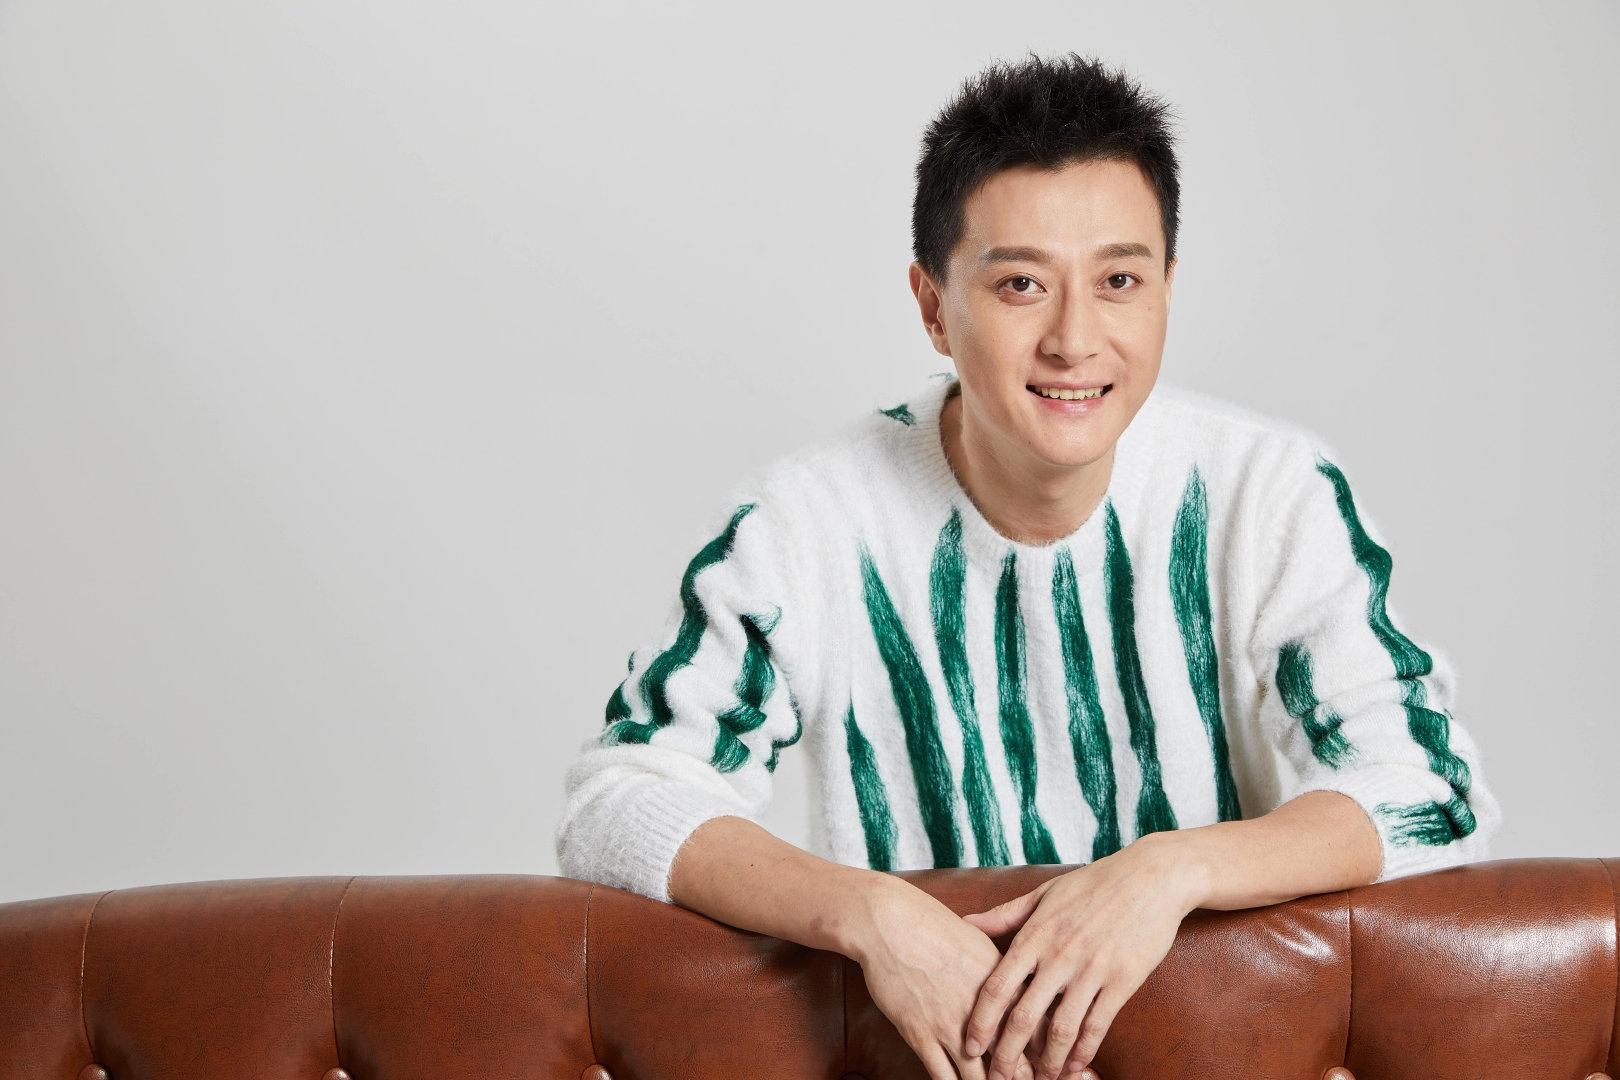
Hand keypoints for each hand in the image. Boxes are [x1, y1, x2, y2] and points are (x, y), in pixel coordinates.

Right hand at [853, 881, 1047, 1079]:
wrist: (892, 923)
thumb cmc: (935, 926)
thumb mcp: (981, 944)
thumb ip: (1005, 972)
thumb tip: (1024, 984)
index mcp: (1004, 986)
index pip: (1040, 1031)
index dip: (1051, 1054)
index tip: (1054, 1066)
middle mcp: (982, 1010)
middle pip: (1016, 1061)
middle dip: (1025, 1079)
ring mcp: (950, 1025)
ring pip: (979, 1077)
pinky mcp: (921, 1035)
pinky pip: (943, 1076)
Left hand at [959, 834, 1199, 1078]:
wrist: (1151, 877)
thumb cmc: (1094, 883)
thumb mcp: (1045, 893)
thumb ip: (1005, 914)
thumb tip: (965, 922)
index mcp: (1035, 934)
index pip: (997, 986)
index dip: (981, 1022)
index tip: (970, 1046)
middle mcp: (1059, 955)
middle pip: (1024, 1016)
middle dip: (1007, 1054)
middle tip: (997, 1078)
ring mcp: (1091, 969)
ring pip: (1062, 1029)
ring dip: (1048, 1061)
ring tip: (1040, 1079)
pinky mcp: (1122, 981)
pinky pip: (1098, 1025)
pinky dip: (1084, 1051)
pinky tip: (1075, 1066)